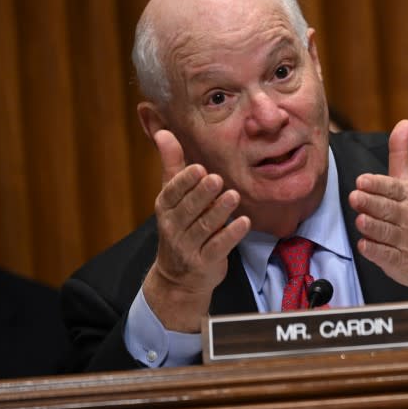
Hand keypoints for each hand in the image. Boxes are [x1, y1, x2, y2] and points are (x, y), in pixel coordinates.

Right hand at [143, 130, 250, 331]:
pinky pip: (218, 247)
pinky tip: (244, 223)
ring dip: (219, 211)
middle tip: (217, 179)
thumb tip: (163, 130)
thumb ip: (172, 164)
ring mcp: (188, 247)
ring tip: (233, 196)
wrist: (179, 278)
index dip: (184, 182)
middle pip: (188, 209)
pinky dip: (231, 235)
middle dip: (202, 194)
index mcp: (165, 208)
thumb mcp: (172, 197)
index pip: (172, 193)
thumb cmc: (180, 226)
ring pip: (204, 227)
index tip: (198, 169)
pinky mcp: (205, 262)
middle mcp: (173, 227)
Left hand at [348, 119, 407, 287]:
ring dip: (372, 226)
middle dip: (371, 203)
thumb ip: (401, 154)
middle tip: (355, 197)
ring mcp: (406, 241)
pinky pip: (387, 256)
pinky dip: (375, 251)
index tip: (362, 181)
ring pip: (386, 233)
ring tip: (361, 219)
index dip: (377, 185)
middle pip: (388, 210)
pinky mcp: (401, 262)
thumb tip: (404, 123)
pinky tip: (364, 245)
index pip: (393, 188)